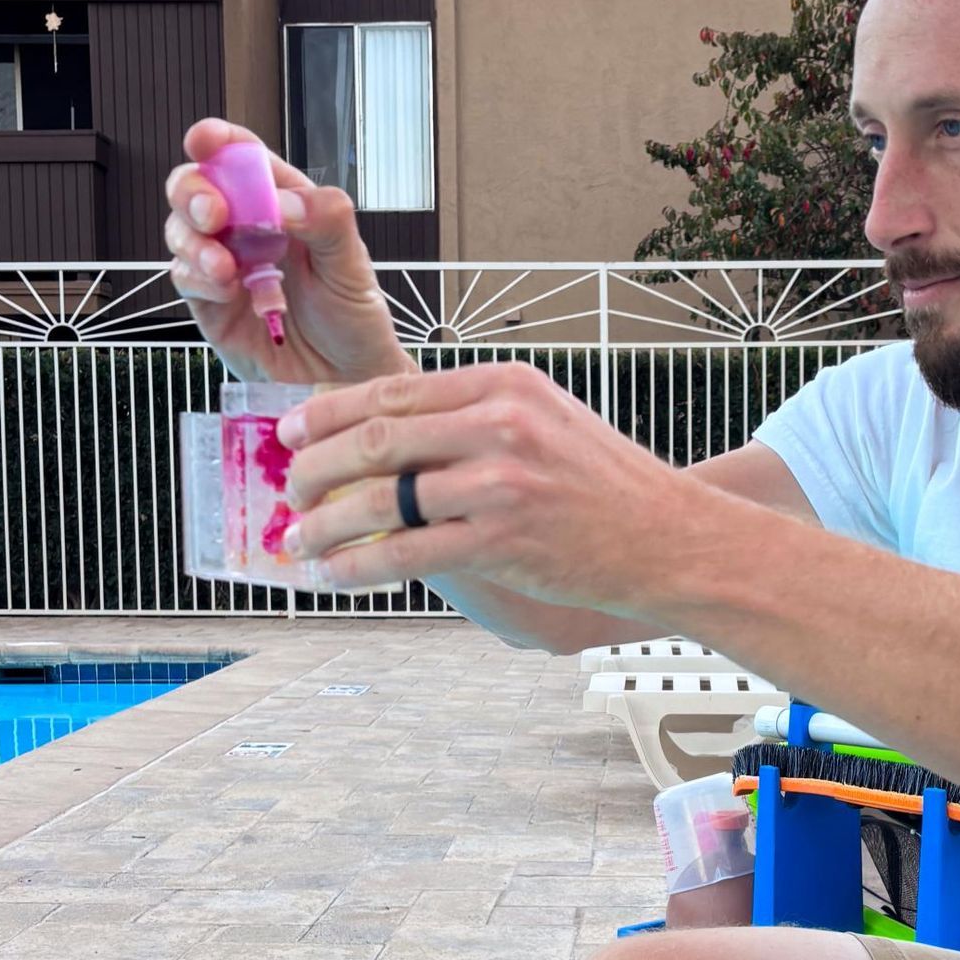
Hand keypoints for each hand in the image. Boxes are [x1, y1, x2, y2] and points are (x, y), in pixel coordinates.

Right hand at [164, 117, 415, 386]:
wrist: (347, 380)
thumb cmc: (354, 319)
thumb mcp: (352, 266)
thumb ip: (327, 223)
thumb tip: (284, 202)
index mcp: (283, 204)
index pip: (243, 158)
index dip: (219, 141)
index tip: (205, 139)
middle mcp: (247, 229)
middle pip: (197, 188)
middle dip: (194, 191)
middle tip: (214, 213)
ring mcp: (224, 265)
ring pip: (181, 231)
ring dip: (192, 240)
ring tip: (224, 268)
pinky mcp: (209, 305)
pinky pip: (184, 278)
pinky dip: (196, 277)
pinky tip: (225, 288)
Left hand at [275, 361, 714, 612]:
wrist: (669, 537)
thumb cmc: (603, 484)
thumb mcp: (545, 420)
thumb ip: (475, 415)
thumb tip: (388, 428)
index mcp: (503, 384)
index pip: (393, 389)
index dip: (329, 413)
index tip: (292, 432)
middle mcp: (499, 425)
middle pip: (376, 439)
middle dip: (315, 468)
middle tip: (289, 491)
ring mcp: (500, 484)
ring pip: (380, 500)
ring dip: (326, 524)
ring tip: (298, 540)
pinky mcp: (503, 542)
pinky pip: (406, 554)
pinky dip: (359, 566)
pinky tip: (334, 575)